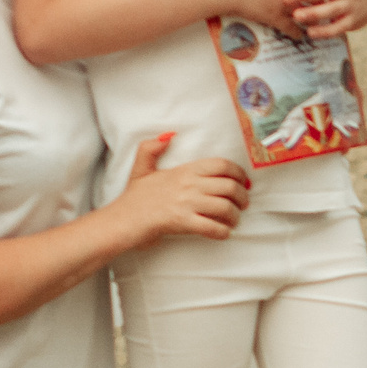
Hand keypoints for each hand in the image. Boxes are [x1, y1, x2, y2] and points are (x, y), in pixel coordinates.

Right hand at [111, 134, 246, 245]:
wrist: (122, 220)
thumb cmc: (135, 197)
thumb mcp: (142, 167)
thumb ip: (152, 148)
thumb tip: (169, 135)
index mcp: (184, 170)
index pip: (222, 165)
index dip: (239, 174)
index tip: (244, 182)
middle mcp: (188, 185)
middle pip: (229, 187)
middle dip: (242, 197)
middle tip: (242, 204)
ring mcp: (187, 204)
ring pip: (225, 208)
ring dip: (235, 216)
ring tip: (234, 220)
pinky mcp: (183, 222)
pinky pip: (213, 228)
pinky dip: (223, 232)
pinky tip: (223, 232)